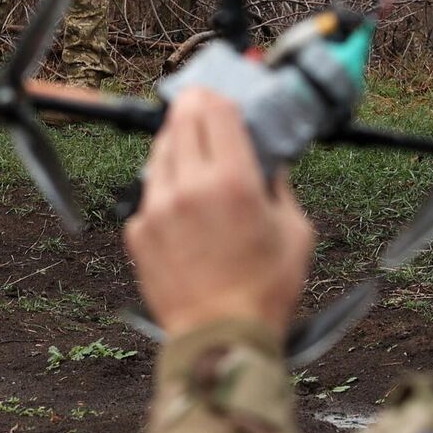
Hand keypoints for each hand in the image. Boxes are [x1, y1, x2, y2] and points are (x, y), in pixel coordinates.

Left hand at [123, 89, 314, 338]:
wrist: (221, 340)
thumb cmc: (265, 291)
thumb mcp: (295, 232)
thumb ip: (281, 187)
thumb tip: (272, 161)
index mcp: (232, 181)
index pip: (216, 110)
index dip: (219, 94)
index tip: (222, 92)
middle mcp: (188, 187)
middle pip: (181, 121)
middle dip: (193, 108)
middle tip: (202, 106)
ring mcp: (156, 208)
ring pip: (158, 153)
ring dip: (175, 143)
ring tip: (191, 150)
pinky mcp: (137, 231)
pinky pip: (148, 193)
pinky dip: (164, 187)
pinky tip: (182, 201)